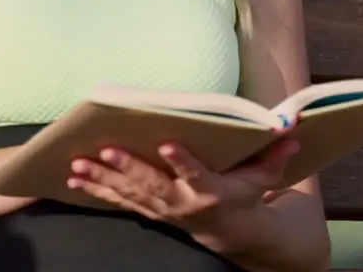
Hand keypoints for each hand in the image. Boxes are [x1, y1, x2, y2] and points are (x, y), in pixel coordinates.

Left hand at [66, 138, 298, 232]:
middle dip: (128, 169)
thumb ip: (273, 156)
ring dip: (102, 180)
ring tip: (78, 165)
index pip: (197, 175)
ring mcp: (161, 208)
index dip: (183, 162)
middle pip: (153, 185)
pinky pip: (118, 200)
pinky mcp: (147, 209)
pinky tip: (73, 178)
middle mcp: (182, 202)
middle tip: (106, 152)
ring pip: (128, 194)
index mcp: (210, 191)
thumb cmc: (244, 194)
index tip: (168, 144)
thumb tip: (289, 130)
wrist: (230, 232)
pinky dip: (95, 189)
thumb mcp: (263, 179)